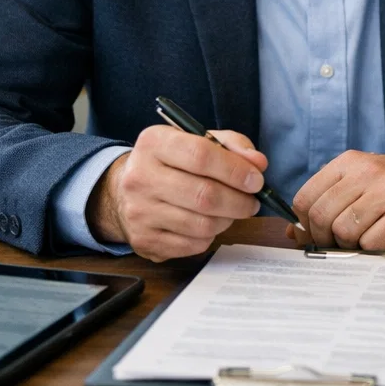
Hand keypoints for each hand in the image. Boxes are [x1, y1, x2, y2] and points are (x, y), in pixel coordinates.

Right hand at [86, 126, 266, 260]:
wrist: (125, 190)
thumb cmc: (171, 163)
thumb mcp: (196, 140)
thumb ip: (231, 146)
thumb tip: (258, 164)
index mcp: (154, 143)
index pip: (201, 155)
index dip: (235, 170)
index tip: (256, 180)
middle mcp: (140, 177)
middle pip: (204, 195)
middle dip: (239, 201)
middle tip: (252, 201)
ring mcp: (139, 212)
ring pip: (202, 224)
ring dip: (228, 219)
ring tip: (232, 211)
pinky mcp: (144, 240)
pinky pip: (193, 244)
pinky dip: (211, 236)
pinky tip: (209, 223)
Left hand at [290, 152, 384, 249]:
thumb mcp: (364, 185)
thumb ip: (329, 203)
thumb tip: (292, 231)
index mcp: (350, 162)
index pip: (306, 198)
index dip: (306, 224)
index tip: (318, 235)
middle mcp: (367, 173)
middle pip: (323, 217)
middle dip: (325, 240)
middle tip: (340, 246)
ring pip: (344, 231)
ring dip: (350, 246)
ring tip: (365, 242)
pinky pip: (371, 243)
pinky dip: (372, 251)